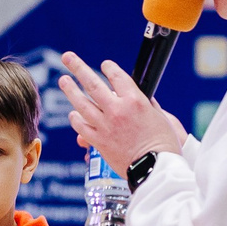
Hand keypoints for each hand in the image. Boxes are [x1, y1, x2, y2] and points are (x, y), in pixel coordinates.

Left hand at [57, 51, 186, 174]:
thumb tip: (139, 97)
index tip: (104, 65)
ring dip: (70, 90)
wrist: (155, 168)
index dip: (108, 68)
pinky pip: (82, 127)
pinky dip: (76, 119)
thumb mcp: (159, 116)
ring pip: (82, 104)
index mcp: (134, 100)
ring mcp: (105, 126)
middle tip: (67, 57)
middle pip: (92, 83)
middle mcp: (117, 110)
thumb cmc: (163, 143)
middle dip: (78, 67)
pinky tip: (73, 114)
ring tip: (63, 80)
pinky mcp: (99, 142)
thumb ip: (145, 104)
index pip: (116, 76)